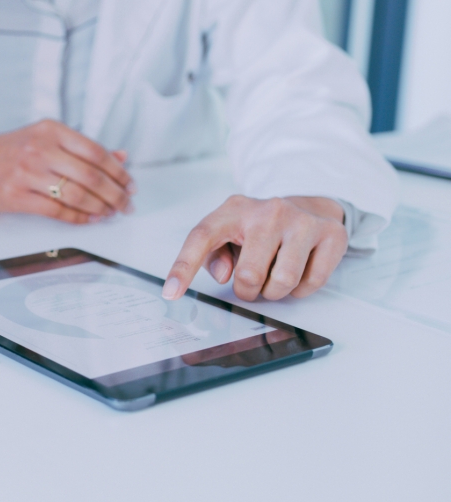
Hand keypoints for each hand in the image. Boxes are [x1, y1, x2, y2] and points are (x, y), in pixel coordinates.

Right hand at [0, 120, 134, 222]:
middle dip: (114, 194)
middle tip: (125, 204)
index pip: (95, 151)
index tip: (129, 184)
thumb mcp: (44, 138)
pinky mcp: (16, 196)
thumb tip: (120, 157)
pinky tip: (88, 219)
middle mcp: (39, 149)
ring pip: (76, 195)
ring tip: (110, 213)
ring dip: (100, 208)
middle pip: (90, 175)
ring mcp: (26, 173)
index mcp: (50, 130)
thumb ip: (81, 148)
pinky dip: (78, 218)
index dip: (118, 171)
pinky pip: (57, 211)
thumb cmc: (8, 151)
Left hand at [163, 195, 347, 301]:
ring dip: (274, 292)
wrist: (307, 206)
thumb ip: (214, 254)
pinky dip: (301, 289)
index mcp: (233, 210)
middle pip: (249, 276)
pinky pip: (311, 283)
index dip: (183, 268)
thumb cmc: (259, 228)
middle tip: (252, 283)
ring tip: (275, 274)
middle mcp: (269, 211)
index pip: (201, 237)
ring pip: (282, 282)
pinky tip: (299, 269)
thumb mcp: (229, 233)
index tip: (170, 295)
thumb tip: (225, 275)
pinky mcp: (331, 234)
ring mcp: (302, 221)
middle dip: (248, 291)